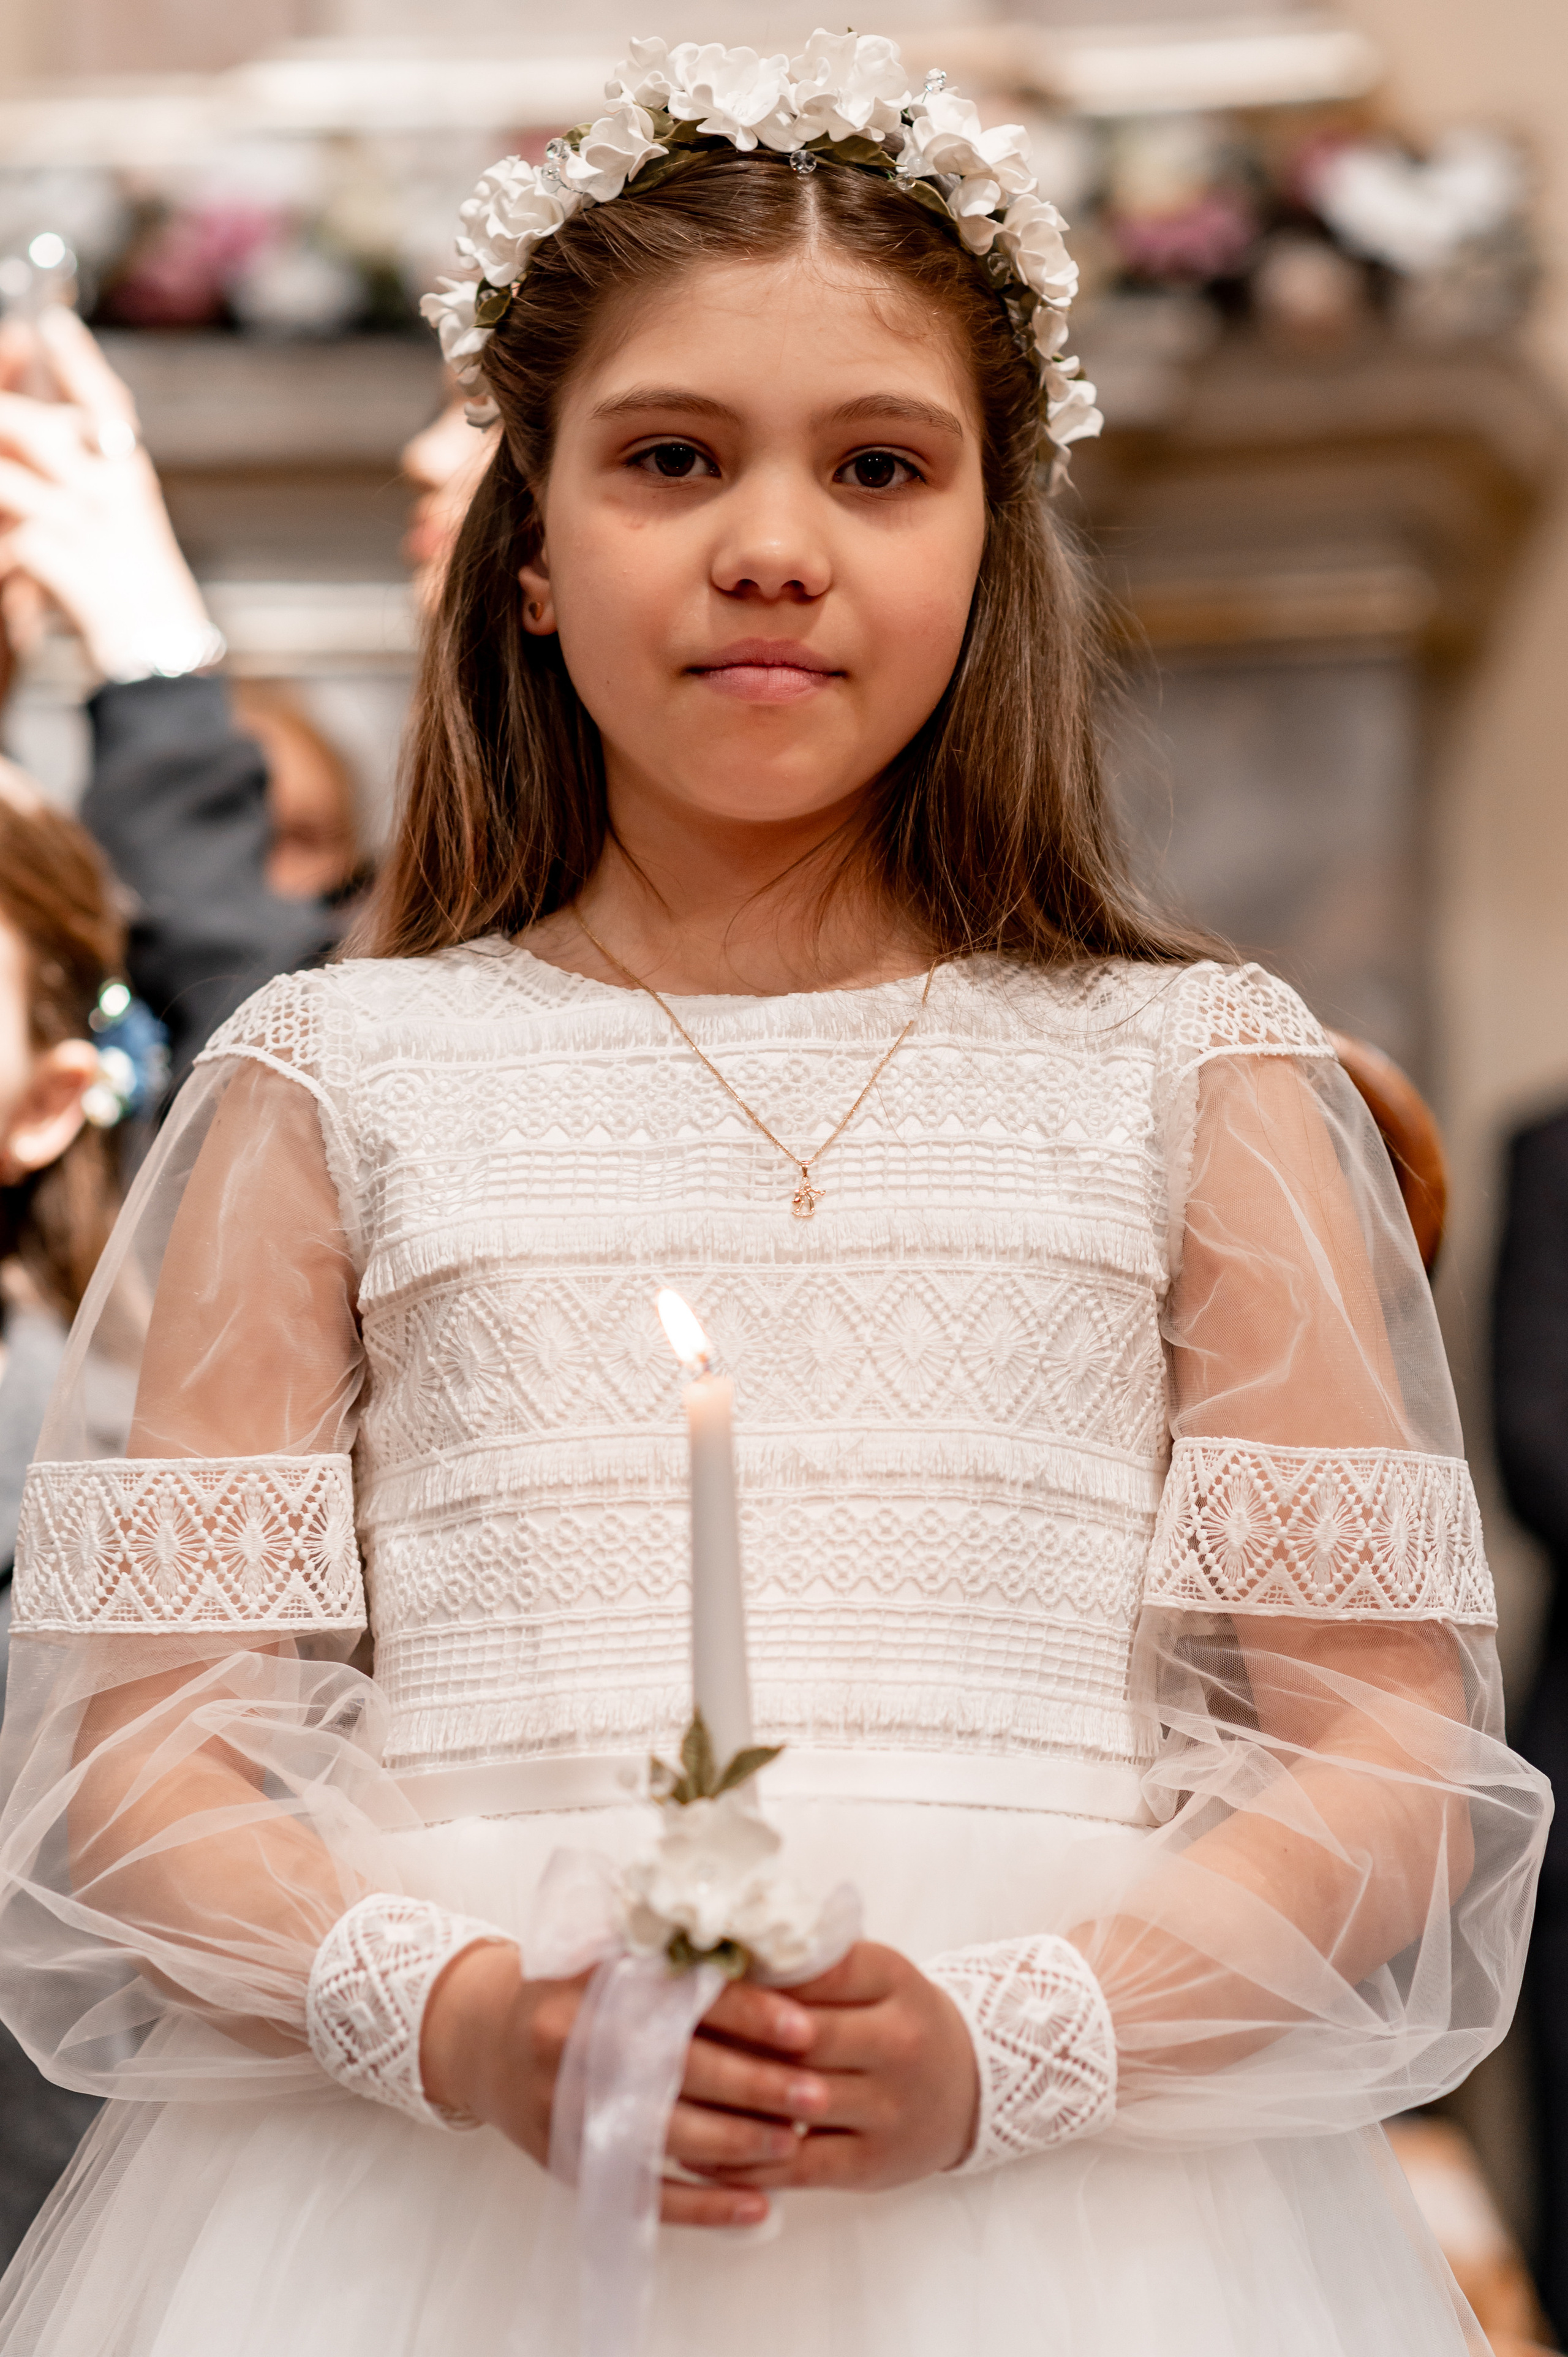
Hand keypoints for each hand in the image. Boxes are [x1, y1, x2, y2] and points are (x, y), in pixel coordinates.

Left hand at [0, 309, 213, 680]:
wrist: (160, 657)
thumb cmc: (145, 609)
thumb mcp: (130, 537)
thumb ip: (94, 493)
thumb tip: (40, 458)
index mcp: (133, 482)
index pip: (106, 404)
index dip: (78, 363)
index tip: (53, 326)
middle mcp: (112, 490)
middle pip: (36, 427)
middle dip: (5, 421)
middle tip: (1, 422)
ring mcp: (84, 519)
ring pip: (10, 471)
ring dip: (5, 482)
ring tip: (30, 503)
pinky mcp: (56, 552)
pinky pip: (16, 532)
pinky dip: (8, 542)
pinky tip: (21, 560)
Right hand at [419, 1940, 818, 2227]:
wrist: (484, 2037)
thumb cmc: (571, 1988)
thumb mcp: (614, 1955)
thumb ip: (679, 1961)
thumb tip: (777, 1965)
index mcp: (599, 1982)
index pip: (688, 1999)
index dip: (751, 2013)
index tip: (806, 2027)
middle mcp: (581, 2043)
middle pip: (684, 2070)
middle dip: (759, 2085)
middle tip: (818, 2094)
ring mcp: (572, 2109)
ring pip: (669, 2135)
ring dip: (740, 2145)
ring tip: (795, 2142)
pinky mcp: (572, 2161)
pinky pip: (646, 2193)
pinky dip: (705, 2205)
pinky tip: (757, 2205)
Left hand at [684, 1941, 979, 2194]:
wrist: (970, 2086)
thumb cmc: (897, 2019)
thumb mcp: (872, 1975)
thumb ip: (812, 1965)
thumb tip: (723, 1955)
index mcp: (892, 1978)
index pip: (813, 1969)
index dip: (748, 1975)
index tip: (690, 1973)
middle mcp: (897, 2041)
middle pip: (800, 2035)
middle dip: (730, 2033)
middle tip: (664, 2029)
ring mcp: (888, 2107)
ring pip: (793, 2099)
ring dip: (726, 2095)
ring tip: (664, 2087)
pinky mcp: (871, 2163)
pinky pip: (796, 2165)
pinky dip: (742, 2160)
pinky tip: (695, 2150)